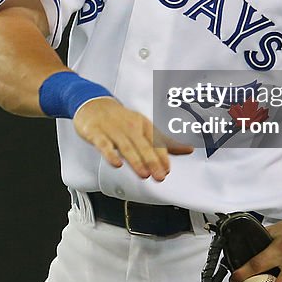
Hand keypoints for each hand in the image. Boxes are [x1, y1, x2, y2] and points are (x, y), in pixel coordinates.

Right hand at [72, 98, 193, 180]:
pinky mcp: (96, 133)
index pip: (155, 140)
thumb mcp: (144, 127)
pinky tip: (116, 163)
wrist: (93, 105)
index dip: (162, 155)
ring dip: (136, 160)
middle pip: (142, 144)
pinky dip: (110, 153)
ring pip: (126, 146)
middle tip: (159, 176)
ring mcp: (112, 129)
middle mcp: (129, 126)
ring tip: (143, 174)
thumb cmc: (121, 120)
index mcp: (142, 124)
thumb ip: (164, 141)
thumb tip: (187, 149)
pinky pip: (103, 144)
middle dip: (152, 161)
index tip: (167, 169)